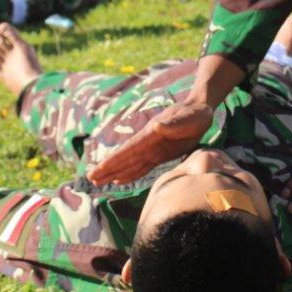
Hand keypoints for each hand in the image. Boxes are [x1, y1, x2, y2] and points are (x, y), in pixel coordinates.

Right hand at [87, 100, 212, 184]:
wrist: (201, 110)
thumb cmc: (196, 113)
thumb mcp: (189, 117)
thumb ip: (174, 123)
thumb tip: (157, 125)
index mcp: (152, 133)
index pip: (130, 148)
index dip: (115, 159)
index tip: (100, 167)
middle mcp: (148, 141)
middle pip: (125, 157)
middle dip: (108, 168)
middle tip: (90, 179)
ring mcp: (152, 148)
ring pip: (130, 163)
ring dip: (115, 172)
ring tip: (98, 182)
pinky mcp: (159, 155)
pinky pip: (142, 166)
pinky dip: (130, 174)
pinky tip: (119, 180)